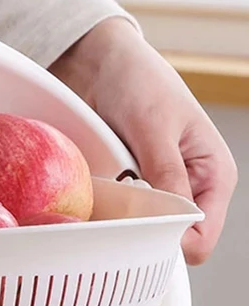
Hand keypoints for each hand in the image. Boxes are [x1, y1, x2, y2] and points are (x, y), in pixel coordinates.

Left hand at [50, 18, 236, 264]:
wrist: (99, 63)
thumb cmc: (139, 81)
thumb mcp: (156, 126)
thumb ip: (167, 173)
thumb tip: (173, 219)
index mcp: (212, 175)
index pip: (201, 237)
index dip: (172, 242)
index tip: (137, 231)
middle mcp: (186, 188)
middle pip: (168, 239)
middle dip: (142, 231)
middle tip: (115, 213)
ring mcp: (154, 189)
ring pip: (139, 230)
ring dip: (118, 219)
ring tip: (103, 195)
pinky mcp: (126, 186)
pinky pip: (116, 215)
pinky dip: (103, 208)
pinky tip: (92, 192)